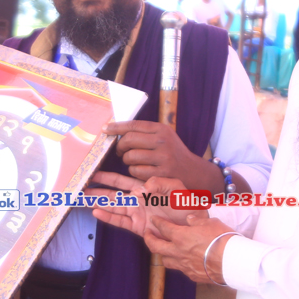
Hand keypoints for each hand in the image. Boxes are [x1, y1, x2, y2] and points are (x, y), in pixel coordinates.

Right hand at [89, 173, 190, 237]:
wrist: (193, 225)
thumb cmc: (187, 205)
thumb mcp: (175, 187)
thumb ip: (159, 182)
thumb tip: (141, 188)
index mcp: (145, 189)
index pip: (121, 181)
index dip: (108, 177)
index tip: (94, 173)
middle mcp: (137, 200)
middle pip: (112, 194)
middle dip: (97, 190)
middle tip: (81, 186)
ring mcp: (136, 214)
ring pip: (112, 207)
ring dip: (98, 203)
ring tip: (82, 199)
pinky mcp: (138, 227)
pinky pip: (120, 221)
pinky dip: (107, 217)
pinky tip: (96, 212)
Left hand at [103, 121, 220, 191]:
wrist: (192, 171)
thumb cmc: (173, 153)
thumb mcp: (164, 136)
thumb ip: (145, 133)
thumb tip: (118, 130)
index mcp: (161, 129)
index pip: (134, 125)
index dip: (117, 127)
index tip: (105, 129)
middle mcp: (162, 141)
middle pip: (129, 140)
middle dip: (119, 146)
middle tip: (120, 151)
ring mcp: (162, 158)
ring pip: (131, 157)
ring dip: (127, 160)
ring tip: (133, 161)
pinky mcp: (161, 173)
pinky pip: (136, 171)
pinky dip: (134, 171)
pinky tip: (140, 170)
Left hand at [144, 213, 233, 284]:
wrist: (232, 261)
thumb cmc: (222, 239)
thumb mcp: (210, 223)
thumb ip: (196, 221)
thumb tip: (189, 220)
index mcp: (181, 237)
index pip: (163, 228)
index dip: (157, 222)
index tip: (153, 220)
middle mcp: (178, 252)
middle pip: (156, 247)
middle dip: (149, 239)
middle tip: (147, 234)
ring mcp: (184, 265)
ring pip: (166, 261)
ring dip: (163, 255)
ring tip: (164, 250)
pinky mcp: (192, 275)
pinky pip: (181, 269)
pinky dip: (180, 264)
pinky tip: (184, 261)